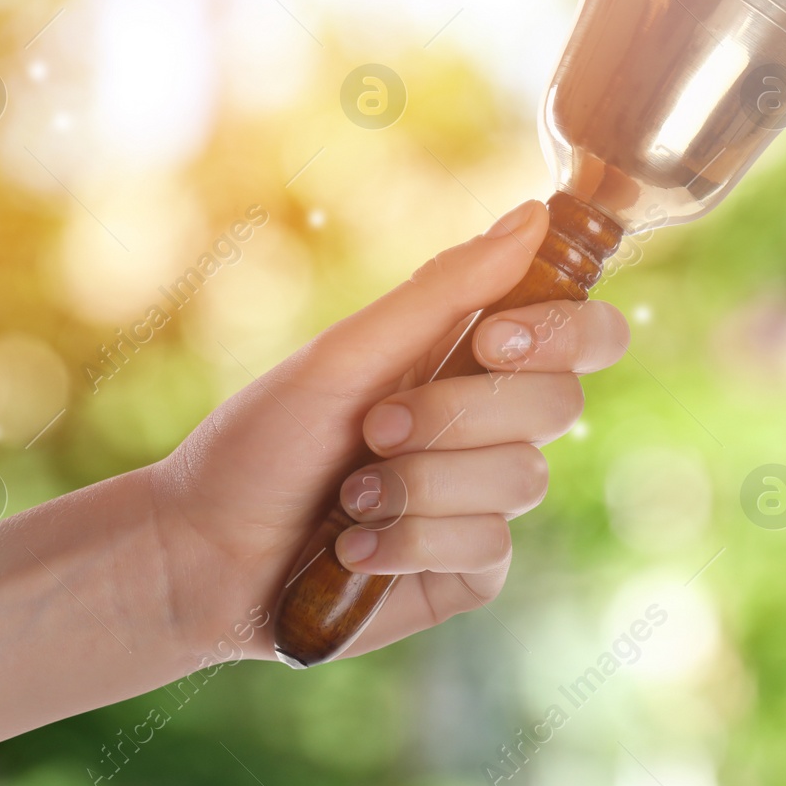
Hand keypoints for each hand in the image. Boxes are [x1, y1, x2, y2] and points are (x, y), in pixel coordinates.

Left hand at [150, 200, 629, 661]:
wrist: (201, 553)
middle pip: (560, 404)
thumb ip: (446, 291)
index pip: (584, 334)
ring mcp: (486, 500)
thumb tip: (536, 215)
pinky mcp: (471, 569)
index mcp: (473, 360)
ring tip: (350, 497)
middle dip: (456, 416)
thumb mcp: (347, 354)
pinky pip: (489, 544)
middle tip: (375, 427)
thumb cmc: (262, 441)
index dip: (566, 332)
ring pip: (521, 479)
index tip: (491, 341)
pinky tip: (355, 549)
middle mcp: (493, 426)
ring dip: (418, 485)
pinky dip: (410, 540)